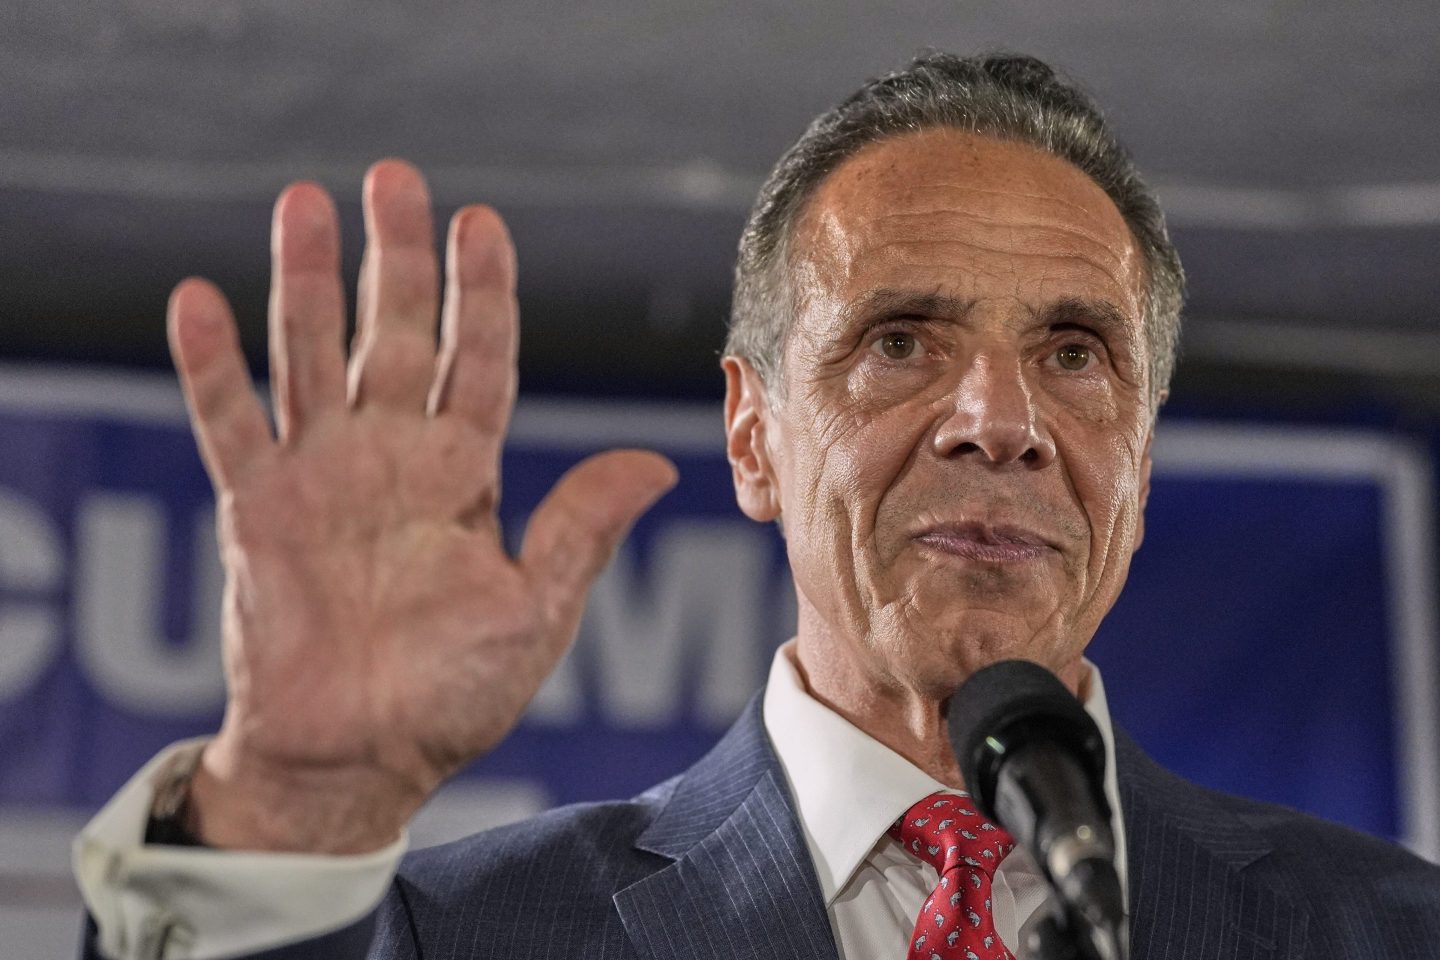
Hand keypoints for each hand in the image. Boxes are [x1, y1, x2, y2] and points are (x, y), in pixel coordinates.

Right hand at [169, 161, 676, 852]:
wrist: (362, 759)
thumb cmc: (455, 694)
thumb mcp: (535, 610)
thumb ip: (580, 530)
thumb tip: (654, 463)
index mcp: (467, 474)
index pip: (481, 360)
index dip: (483, 293)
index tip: (483, 222)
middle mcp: (394, 457)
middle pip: (396, 335)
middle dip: (395, 258)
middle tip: (392, 178)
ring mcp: (323, 476)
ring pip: (312, 356)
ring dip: (304, 283)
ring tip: (301, 202)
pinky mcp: (259, 509)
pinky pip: (230, 424)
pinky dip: (213, 366)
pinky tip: (200, 298)